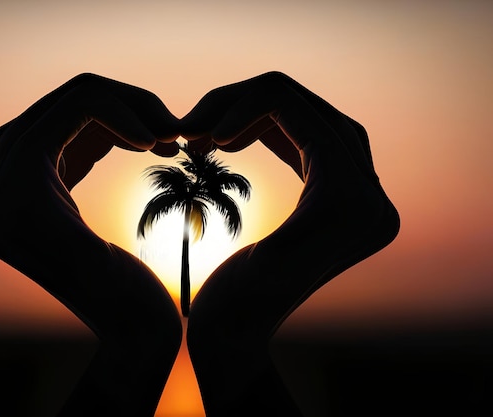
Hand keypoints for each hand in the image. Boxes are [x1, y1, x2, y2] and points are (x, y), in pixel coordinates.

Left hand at [0, 73, 182, 416]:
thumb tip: (63, 184)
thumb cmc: (133, 314)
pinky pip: (62, 141)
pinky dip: (103, 134)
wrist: (133, 340)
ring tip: (159, 135)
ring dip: (113, 118)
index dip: (116, 110)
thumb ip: (88, 205)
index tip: (166, 133)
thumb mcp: (112, 266)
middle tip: (168, 124)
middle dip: (116, 107)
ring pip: (57, 121)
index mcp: (3, 208)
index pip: (52, 121)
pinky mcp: (34, 194)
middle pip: (50, 112)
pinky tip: (137, 142)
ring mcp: (10, 194)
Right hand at [181, 72, 399, 415]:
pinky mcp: (333, 200)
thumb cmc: (231, 315)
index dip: (249, 107)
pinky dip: (270, 130)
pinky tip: (236, 135)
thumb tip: (324, 190)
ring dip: (259, 114)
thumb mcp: (257, 268)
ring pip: (313, 122)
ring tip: (212, 129)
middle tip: (199, 120)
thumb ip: (287, 219)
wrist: (232, 340)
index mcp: (355, 212)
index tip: (198, 130)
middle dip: (252, 104)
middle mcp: (369, 202)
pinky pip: (309, 142)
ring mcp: (354, 199)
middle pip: (318, 114)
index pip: (312, 122)